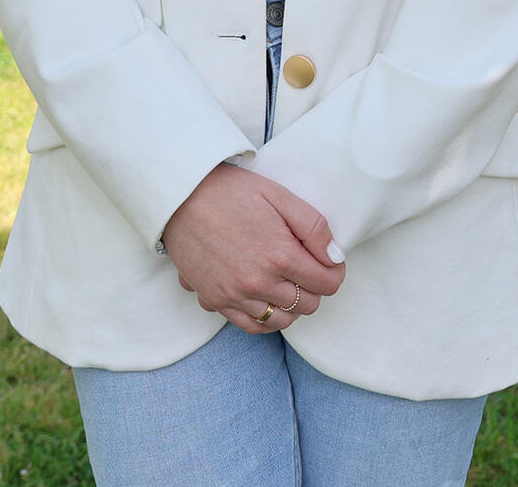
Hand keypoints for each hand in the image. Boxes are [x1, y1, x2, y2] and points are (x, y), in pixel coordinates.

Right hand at [161, 164, 345, 332]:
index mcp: (280, 256)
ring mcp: (235, 296)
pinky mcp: (215, 300)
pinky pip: (251, 326)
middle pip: (308, 305)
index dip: (334, 272)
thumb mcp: (280, 197)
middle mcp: (259, 283)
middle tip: (307, 268)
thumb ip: (314, 227)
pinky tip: (267, 300)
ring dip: (292, 305)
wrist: (181, 196)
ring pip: (282, 320)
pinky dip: (266, 318)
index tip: (329, 262)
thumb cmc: (232, 192)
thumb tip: (335, 257)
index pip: (327, 284)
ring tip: (287, 284)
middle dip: (315, 288)